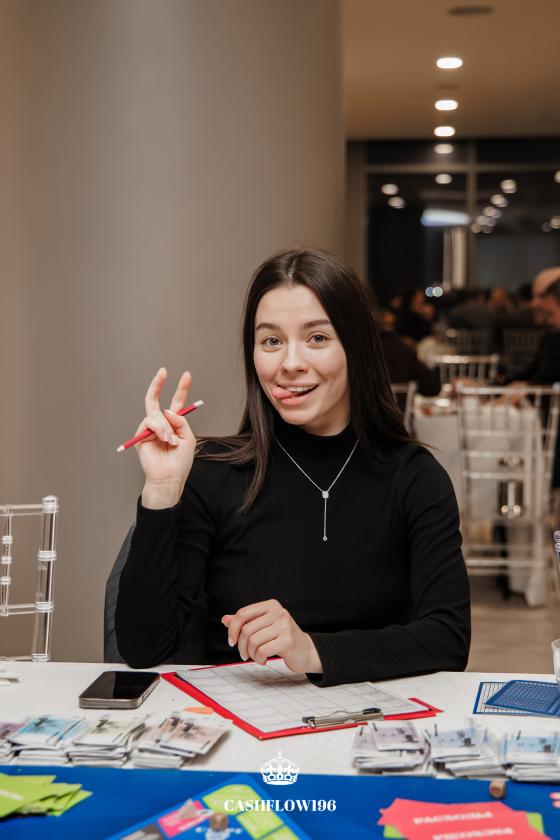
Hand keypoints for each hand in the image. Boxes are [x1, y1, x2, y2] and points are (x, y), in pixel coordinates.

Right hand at [136, 368, 196, 507]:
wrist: (169, 478)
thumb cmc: (179, 462)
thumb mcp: (188, 438)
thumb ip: (180, 421)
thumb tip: (167, 410)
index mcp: (173, 424)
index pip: (176, 403)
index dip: (181, 389)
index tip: (187, 375)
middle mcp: (160, 425)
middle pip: (156, 400)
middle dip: (159, 384)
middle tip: (163, 371)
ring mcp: (149, 429)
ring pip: (157, 414)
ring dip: (166, 426)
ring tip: (171, 441)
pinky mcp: (141, 435)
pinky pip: (150, 422)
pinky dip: (160, 429)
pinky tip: (164, 439)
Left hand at [222, 599, 322, 673]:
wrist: (305, 651)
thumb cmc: (282, 638)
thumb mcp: (264, 627)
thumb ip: (245, 622)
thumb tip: (225, 619)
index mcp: (271, 605)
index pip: (243, 613)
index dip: (233, 628)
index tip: (231, 641)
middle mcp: (278, 612)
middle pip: (246, 630)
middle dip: (242, 646)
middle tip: (245, 654)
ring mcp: (284, 626)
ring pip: (253, 641)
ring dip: (251, 654)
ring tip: (256, 656)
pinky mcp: (287, 641)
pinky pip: (262, 651)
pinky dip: (259, 659)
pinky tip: (264, 660)